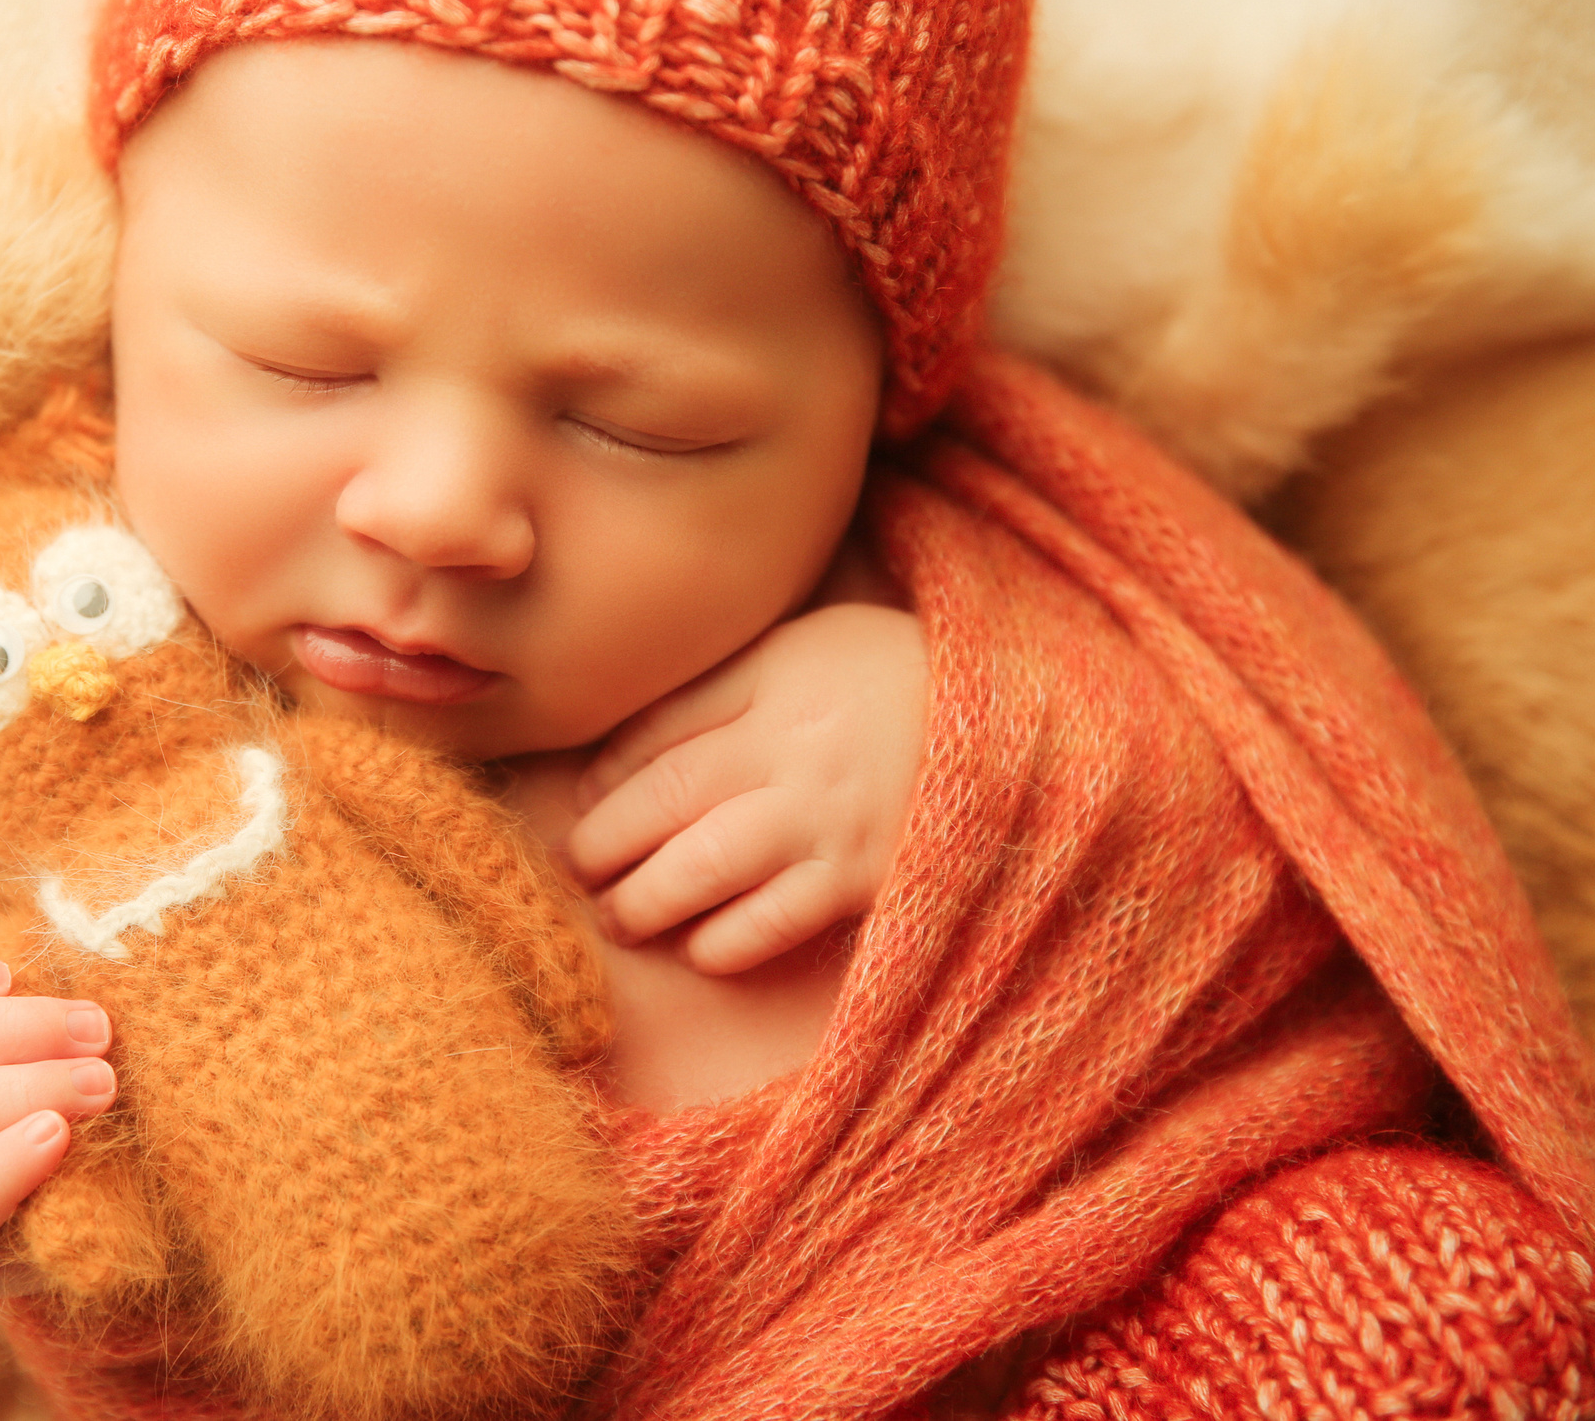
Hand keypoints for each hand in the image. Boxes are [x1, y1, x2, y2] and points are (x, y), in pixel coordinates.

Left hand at [564, 602, 927, 974]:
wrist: (1019, 729)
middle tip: (575, 869)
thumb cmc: (893, 680)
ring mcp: (831, 819)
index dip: (608, 774)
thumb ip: (723, 684)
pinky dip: (723, 942)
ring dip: (647, 899)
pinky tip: (699, 949)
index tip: (584, 800)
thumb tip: (623, 752)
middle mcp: (796, 750)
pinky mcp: (867, 879)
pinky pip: (773, 922)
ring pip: (707, 867)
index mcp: (778, 678)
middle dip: (605, 843)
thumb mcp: (807, 646)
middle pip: (669, 799)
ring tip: (620, 917)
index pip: (662, 730)